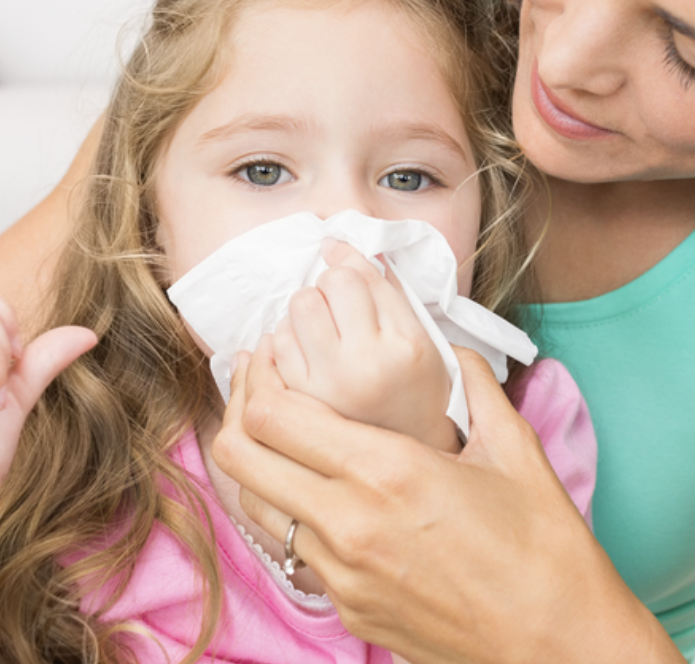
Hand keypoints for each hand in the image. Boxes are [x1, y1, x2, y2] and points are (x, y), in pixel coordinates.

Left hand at [211, 346, 679, 663]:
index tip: (273, 356)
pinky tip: (325, 492)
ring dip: (259, 465)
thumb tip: (451, 349)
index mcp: (387, 472)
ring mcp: (342, 574)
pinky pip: (296, 550)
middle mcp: (349, 524)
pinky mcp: (348, 609)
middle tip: (261, 387)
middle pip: (240, 458)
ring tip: (285, 436)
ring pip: (256, 506)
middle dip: (240, 413)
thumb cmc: (543, 549)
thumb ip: (475, 384)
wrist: (557, 643)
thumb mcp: (514, 448)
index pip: (275, 416)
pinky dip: (295, 512)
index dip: (261, 377)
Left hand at [270, 239, 456, 450]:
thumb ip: (387, 290)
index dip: (346, 260)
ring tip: (322, 329)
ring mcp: (330, 386)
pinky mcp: (301, 403)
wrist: (410, 448)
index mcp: (404, 344)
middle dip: (327, 288)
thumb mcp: (420, 336)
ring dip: (305, 310)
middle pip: (323, 287)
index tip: (337, 256)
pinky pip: (275, 346)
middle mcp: (366, 364)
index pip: (360, 276)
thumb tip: (337, 247)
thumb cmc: (417, 386)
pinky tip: (303, 349)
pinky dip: (284, 338)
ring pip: (296, 310)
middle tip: (338, 306)